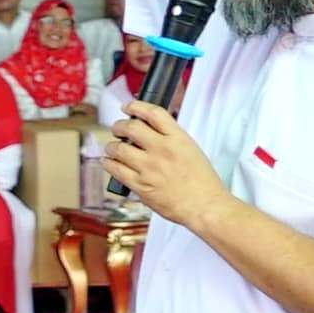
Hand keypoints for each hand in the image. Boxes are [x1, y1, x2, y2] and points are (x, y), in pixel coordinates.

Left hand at [101, 99, 234, 233]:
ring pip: (118, 148)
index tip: (128, 107)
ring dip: (111, 146)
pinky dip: (108, 163)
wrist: (205, 206)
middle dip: (119, 126)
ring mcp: (149, 167)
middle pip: (131, 127)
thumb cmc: (202, 182)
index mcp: (178, 138)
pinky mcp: (140, 185)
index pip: (153, 113)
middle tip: (117, 129)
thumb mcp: (191, 150)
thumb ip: (171, 139)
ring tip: (112, 148)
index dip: (136, 106)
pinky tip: (108, 162)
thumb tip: (150, 131)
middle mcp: (162, 149)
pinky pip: (115, 169)